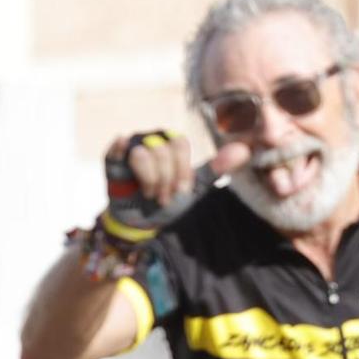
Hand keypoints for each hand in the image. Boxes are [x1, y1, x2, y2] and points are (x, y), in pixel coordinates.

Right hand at [102, 131, 249, 229]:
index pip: (180, 144)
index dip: (181, 171)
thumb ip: (217, 168)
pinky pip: (123, 149)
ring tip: (149, 194)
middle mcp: (153, 138)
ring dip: (150, 181)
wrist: (141, 220)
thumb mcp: (195, 187)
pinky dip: (131, 167)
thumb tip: (245, 149)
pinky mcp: (113, 154)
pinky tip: (132, 178)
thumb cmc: (167, 200)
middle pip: (164, 150)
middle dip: (166, 180)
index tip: (180, 191)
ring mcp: (132, 144)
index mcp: (173, 143)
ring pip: (145, 153)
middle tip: (163, 196)